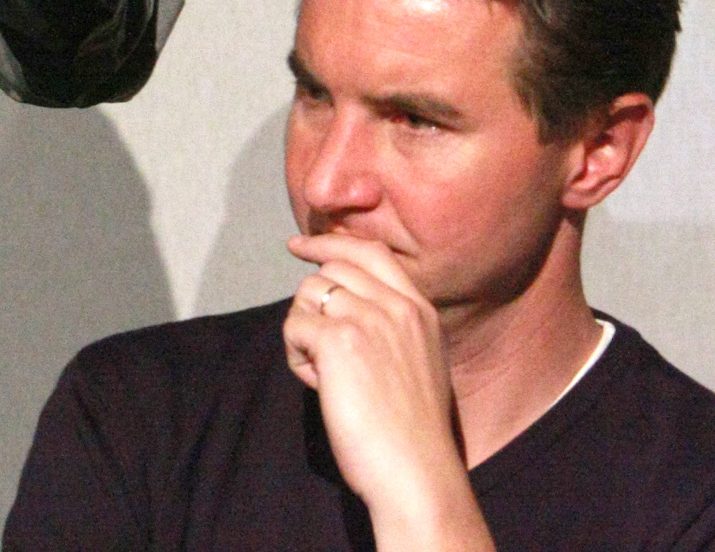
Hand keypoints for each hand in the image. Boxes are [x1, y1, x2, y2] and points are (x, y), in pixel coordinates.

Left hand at [281, 233, 493, 551]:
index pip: (370, 252)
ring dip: (304, 334)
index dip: (329, 243)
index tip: (299, 246)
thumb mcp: (417, 360)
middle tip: (317, 348)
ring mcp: (369, 318)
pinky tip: (321, 386)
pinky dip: (296, 357)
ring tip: (327, 376)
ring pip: (306, 295)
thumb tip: (337, 300)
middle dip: (311, 304)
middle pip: (329, 270)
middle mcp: (397, 306)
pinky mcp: (339, 338)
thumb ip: (389, 325)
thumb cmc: (412, 431)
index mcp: (420, 310)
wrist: (417, 471)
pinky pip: (294, 327)